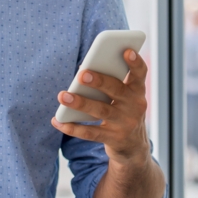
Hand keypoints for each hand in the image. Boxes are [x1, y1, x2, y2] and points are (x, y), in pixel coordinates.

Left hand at [51, 50, 150, 166]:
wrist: (133, 147)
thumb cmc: (123, 110)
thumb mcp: (124, 96)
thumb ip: (110, 81)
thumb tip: (82, 70)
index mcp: (137, 90)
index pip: (140, 74)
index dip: (135, 62)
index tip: (127, 50)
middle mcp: (134, 106)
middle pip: (116, 90)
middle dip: (99, 81)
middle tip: (81, 74)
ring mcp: (125, 124)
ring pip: (101, 110)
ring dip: (80, 103)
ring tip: (63, 96)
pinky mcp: (114, 139)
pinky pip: (90, 133)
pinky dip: (72, 128)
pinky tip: (57, 121)